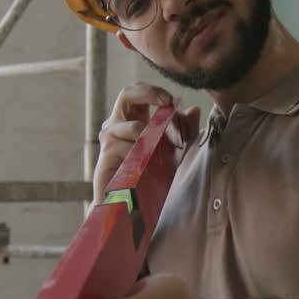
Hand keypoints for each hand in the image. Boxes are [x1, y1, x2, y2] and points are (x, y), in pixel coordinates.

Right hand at [93, 83, 201, 205]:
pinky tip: (144, 169)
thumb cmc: (154, 177)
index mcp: (133, 118)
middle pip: (126, 94)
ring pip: (132, 126)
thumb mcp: (177, 151)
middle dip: (148, 94)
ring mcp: (109, 140)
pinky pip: (125, 149)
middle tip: (167, 103)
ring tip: (159, 157)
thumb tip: (193, 110)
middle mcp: (118, 125)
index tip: (172, 100)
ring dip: (152, 139)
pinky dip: (141, 159)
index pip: (138, 92)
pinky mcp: (105, 157)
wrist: (135, 208)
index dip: (154, 90)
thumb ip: (186, 131)